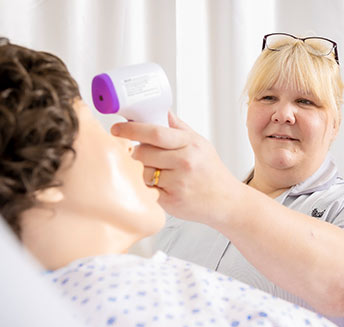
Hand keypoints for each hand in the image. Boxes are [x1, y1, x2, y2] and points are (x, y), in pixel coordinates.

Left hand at [111, 113, 243, 224]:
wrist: (226, 201)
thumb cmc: (211, 171)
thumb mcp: (200, 143)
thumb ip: (178, 127)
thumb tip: (159, 108)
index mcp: (190, 144)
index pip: (154, 132)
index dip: (131, 129)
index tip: (117, 129)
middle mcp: (185, 162)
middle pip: (143, 152)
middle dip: (135, 152)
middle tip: (138, 153)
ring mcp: (178, 182)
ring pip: (142, 171)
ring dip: (142, 170)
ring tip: (155, 171)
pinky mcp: (171, 200)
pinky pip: (147, 189)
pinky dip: (148, 186)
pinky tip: (159, 185)